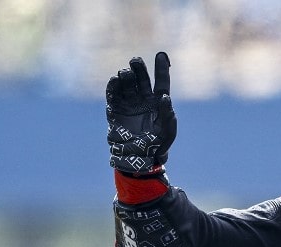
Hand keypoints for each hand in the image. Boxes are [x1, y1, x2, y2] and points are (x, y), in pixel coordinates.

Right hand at [106, 52, 177, 174]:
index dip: (161, 67)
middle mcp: (143, 98)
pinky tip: (114, 80)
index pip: (161, 80)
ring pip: (126, 82)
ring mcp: (129, 102)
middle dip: (138, 67)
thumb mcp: (167, 131)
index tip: (161, 55)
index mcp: (159, 101)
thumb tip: (165, 97)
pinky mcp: (115, 108)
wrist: (137, 158)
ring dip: (125, 75)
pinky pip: (112, 93)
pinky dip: (113, 85)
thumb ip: (168, 114)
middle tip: (135, 61)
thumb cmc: (157, 145)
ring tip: (125, 74)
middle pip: (141, 77)